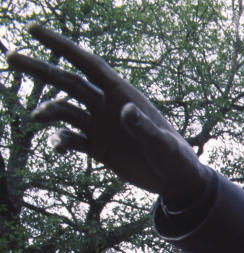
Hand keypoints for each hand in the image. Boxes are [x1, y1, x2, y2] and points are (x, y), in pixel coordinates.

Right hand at [7, 24, 208, 204]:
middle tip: (10, 57)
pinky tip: (57, 146)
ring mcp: (100, 126)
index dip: (62, 46)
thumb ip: (143, 127)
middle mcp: (107, 106)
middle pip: (68, 81)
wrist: (177, 181)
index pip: (88, 64)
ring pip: (65, 110)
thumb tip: (124, 110)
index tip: (34, 30)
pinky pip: (72, 139)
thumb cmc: (176, 158)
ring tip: (37, 116)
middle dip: (41, 69)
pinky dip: (60, 140)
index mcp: (123, 95)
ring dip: (49, 110)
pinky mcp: (98, 147)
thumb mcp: (162, 144)